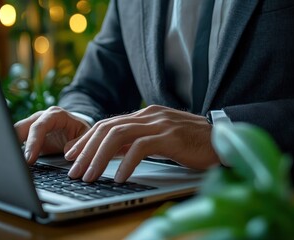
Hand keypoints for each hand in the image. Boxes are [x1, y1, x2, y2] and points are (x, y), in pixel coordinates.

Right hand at [14, 106, 90, 164]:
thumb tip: (67, 152)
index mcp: (55, 115)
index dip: (33, 143)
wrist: (76, 128)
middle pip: (21, 128)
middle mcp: (40, 117)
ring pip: (14, 133)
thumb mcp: (85, 136)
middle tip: (14, 163)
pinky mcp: (27, 135)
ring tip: (10, 164)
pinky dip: (14, 152)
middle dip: (14, 144)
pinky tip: (13, 164)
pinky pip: (16, 142)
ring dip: (11, 148)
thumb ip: (79, 143)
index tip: (29, 159)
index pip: (39, 127)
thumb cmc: (80, 131)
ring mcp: (32, 125)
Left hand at [65, 105, 219, 182]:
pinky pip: (141, 147)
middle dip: (86, 149)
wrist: (222, 138)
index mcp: (144, 115)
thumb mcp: (158, 139)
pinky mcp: (171, 137)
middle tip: (74, 169)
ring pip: (119, 136)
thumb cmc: (190, 142)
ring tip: (89, 176)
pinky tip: (120, 177)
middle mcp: (149, 115)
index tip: (72, 153)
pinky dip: (127, 163)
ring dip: (100, 157)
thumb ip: (136, 141)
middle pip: (108, 128)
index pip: (107, 123)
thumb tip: (111, 153)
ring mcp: (160, 124)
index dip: (86, 138)